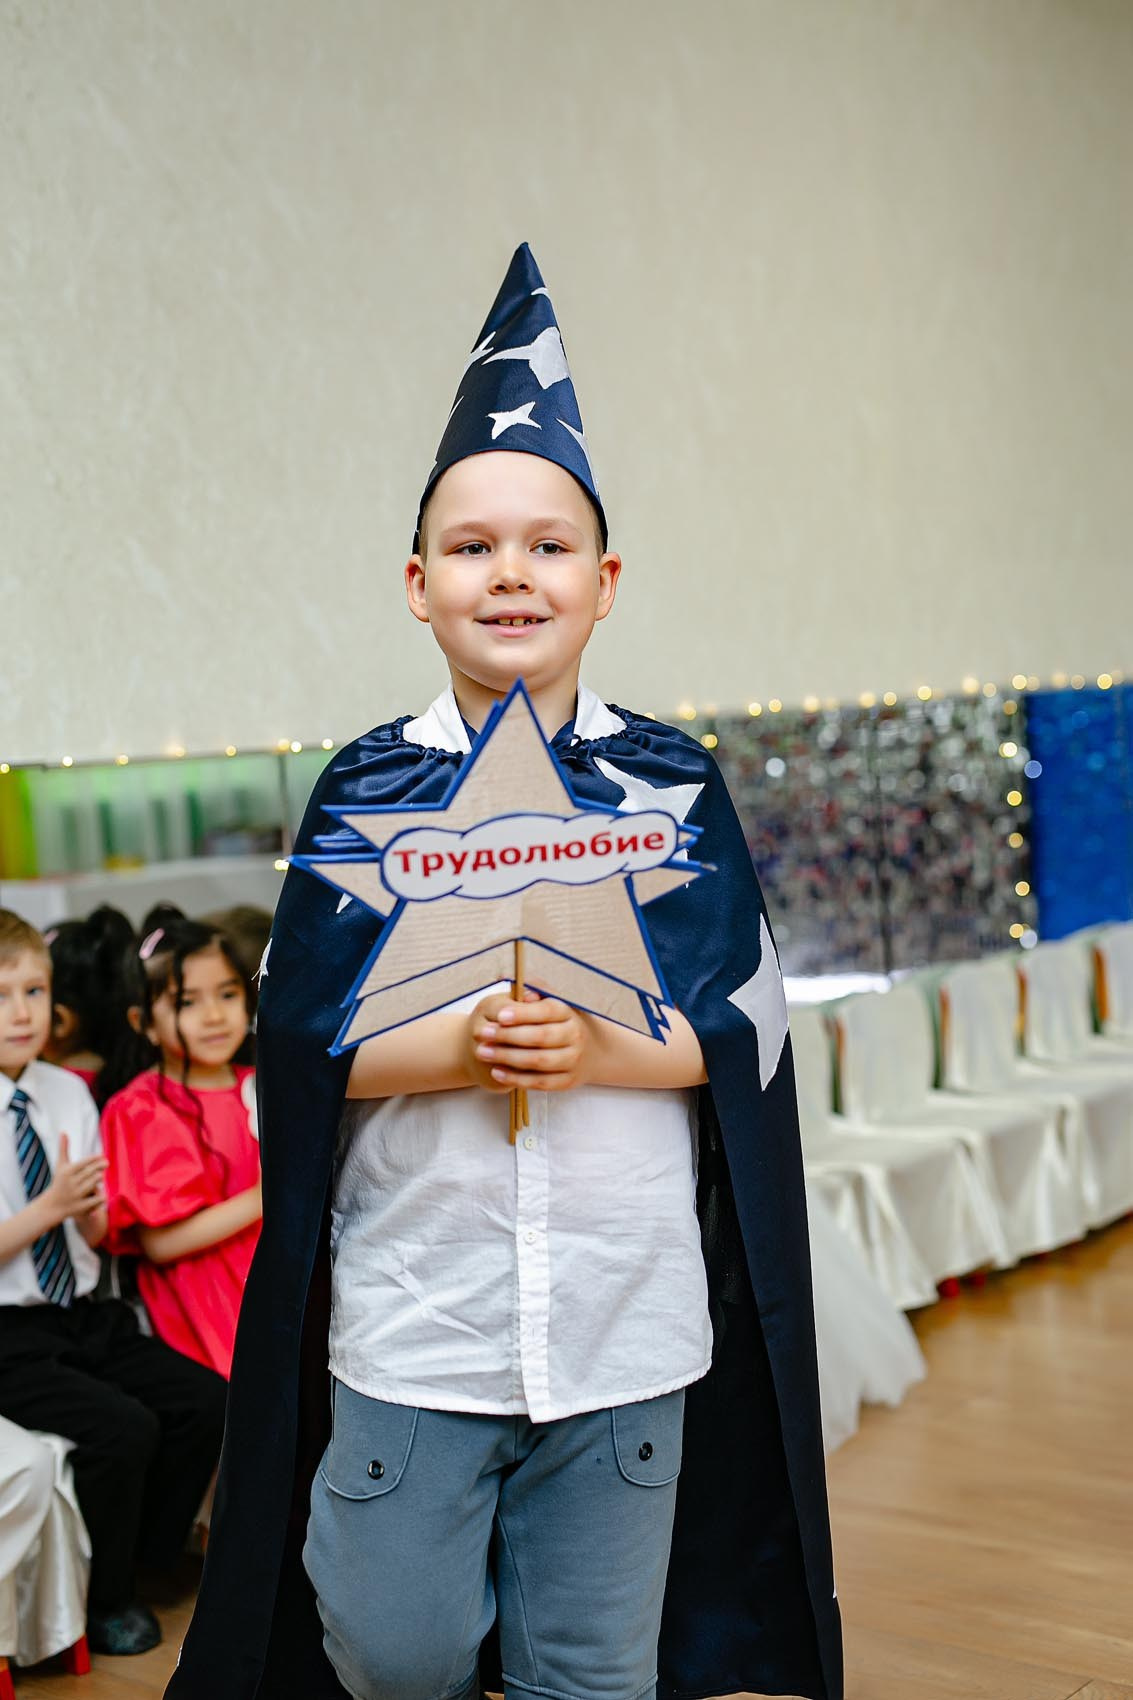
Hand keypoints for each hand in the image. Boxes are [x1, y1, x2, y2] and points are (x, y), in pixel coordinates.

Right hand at [41, 1134, 107, 1225]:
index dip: (95, 1158)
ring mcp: (76, 1195)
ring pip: (94, 1183)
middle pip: (91, 1172)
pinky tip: (103, 1192)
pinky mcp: (80, 1207)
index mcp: (67, 1172)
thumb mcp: (60, 1165)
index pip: (85, 1162)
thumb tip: (63, 1131)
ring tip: (101, 1175)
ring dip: (99, 1179)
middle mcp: (71, 1183)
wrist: (52, 1205)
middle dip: (99, 1167)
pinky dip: (101, 1195)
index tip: (102, 1156)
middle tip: (106, 1164)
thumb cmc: (58, 1181)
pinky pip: (96, 1199)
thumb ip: (63, 1149)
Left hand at [465, 989, 590, 1092]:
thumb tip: (518, 986)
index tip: (500, 1016)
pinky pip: (540, 1082)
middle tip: (483, 1034)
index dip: (523, 1014)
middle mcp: (574, 1035)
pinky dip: (517, 1079)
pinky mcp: (567, 1081)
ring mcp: (573, 1060)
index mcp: (569, 1012)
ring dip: (508, 1058)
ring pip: (538, 1061)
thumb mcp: (554, 1002)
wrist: (593, 1051)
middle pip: (540, 1037)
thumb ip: (536, 990)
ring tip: (483, 1052)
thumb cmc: (562, 1022)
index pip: (547, 1011)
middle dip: (508, 1036)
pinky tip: (497, 1072)